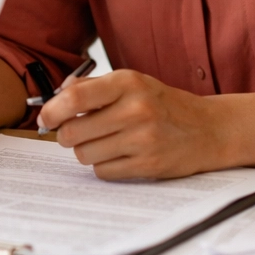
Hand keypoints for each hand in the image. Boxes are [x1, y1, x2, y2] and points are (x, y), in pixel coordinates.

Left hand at [37, 69, 228, 179]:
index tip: (46, 118)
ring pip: (85, 155)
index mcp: (128, 83)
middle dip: (67, 136)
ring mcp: (143, 139)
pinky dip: (103, 166)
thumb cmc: (162, 104)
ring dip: (86, 151)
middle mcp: (136, 109)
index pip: (75, 98)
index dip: (52, 111)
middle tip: (75, 133)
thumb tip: (55, 98)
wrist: (209, 129)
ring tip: (102, 143)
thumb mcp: (132, 83)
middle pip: (74, 132)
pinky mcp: (148, 165)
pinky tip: (118, 155)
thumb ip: (93, 87)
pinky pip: (103, 172)